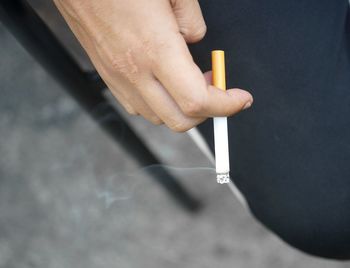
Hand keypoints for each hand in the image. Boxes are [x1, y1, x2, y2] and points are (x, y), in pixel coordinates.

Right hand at [53, 0, 252, 131]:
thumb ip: (192, 21)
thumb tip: (197, 42)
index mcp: (155, 50)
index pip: (198, 100)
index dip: (226, 105)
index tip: (240, 99)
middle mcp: (135, 72)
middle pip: (180, 120)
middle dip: (208, 112)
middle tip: (217, 89)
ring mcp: (119, 78)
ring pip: (159, 118)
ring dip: (182, 109)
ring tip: (190, 83)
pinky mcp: (108, 77)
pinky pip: (138, 107)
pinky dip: (159, 106)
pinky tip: (164, 85)